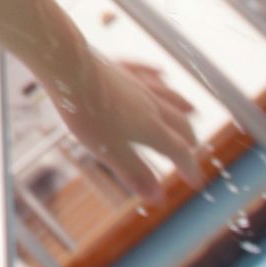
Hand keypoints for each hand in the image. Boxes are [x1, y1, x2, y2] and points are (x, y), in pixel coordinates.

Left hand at [52, 55, 203, 202]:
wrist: (69, 69)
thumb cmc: (87, 113)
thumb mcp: (109, 151)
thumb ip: (135, 173)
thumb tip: (160, 198)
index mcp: (151, 128)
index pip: (178, 150)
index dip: (188, 167)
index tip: (195, 181)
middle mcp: (150, 104)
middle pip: (178, 122)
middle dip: (188, 138)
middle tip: (193, 150)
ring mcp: (136, 83)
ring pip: (167, 95)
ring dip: (182, 106)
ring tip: (191, 112)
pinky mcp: (120, 68)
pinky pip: (146, 72)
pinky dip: (158, 76)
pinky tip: (161, 72)